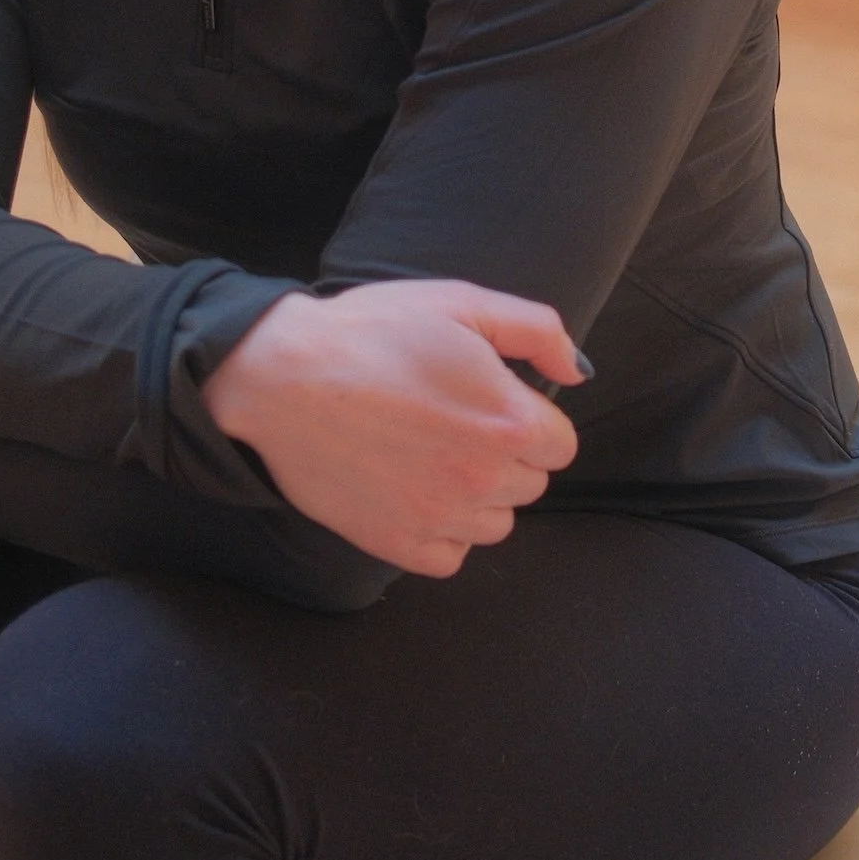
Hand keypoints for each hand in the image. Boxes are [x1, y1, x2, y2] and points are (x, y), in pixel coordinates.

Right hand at [204, 280, 582, 578]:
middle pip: (530, 484)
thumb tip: (577, 373)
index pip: (560, 444)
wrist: (281, 377)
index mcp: (510, 421)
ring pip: (496, 523)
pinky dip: (441, 531)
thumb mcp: (463, 303)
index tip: (490, 401)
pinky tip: (413, 491)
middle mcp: (484, 479)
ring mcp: (440, 517)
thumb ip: (537, 331)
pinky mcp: (398, 544)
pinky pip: (451, 555)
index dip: (529, 418)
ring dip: (477, 495)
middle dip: (506, 455)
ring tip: (430, 453)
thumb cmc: (372, 332)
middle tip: (453, 420)